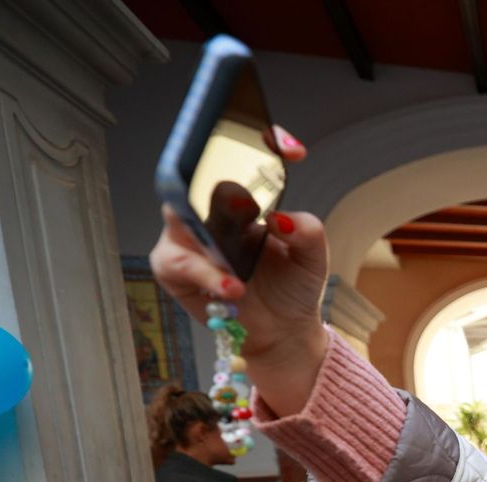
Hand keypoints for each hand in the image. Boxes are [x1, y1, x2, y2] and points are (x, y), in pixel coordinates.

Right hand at [149, 126, 325, 367]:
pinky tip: (234, 287)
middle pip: (198, 178)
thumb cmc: (292, 286)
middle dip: (218, 183)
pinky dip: (207, 275)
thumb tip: (278, 217)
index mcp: (244, 200)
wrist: (283, 330)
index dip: (261, 145)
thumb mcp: (312, 257)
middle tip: (247, 201)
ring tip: (242, 267)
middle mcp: (210, 211)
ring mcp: (188, 237)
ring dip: (211, 239)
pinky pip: (180, 262)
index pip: (241, 160)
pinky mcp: (174, 267)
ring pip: (182, 218)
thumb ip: (307, 232)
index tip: (293, 150)